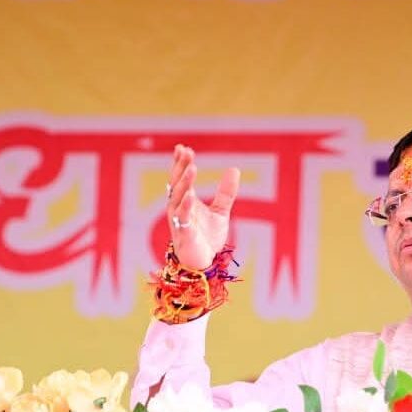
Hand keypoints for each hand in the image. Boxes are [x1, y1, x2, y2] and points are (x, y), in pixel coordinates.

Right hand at [166, 144, 239, 269]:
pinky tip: (190, 196)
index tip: (182, 147)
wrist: (204, 263)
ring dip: (184, 183)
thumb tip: (234, 169)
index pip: (180, 178)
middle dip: (180, 168)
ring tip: (191, 168)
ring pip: (178, 199)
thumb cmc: (207, 238)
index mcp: (186, 201)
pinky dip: (185, 207)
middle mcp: (178, 209)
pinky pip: (182, 219)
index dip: (180, 163)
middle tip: (186, 152)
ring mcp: (179, 221)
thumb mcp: (220, 211)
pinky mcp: (184, 235)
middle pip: (177, 184)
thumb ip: (226, 192)